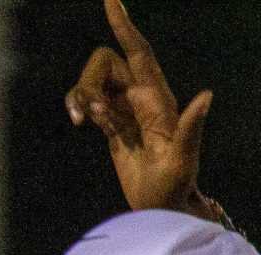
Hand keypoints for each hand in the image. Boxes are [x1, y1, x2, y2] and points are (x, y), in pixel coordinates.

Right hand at [67, 0, 216, 218]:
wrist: (160, 204)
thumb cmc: (174, 185)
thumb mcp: (183, 159)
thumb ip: (192, 126)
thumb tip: (207, 96)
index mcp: (158, 99)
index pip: (138, 53)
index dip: (124, 26)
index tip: (111, 0)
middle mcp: (142, 97)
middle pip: (105, 63)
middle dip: (88, 81)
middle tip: (88, 116)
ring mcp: (125, 108)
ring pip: (93, 80)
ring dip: (80, 96)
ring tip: (83, 124)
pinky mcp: (111, 123)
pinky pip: (87, 100)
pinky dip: (77, 106)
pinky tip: (80, 125)